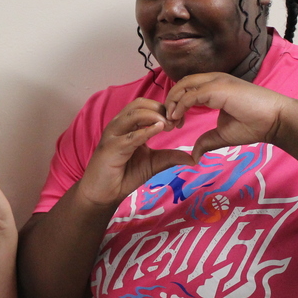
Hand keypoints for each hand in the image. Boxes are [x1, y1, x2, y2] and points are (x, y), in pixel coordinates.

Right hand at [78, 97, 192, 205]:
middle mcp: (120, 125)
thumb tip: (193, 157)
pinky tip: (159, 130)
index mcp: (129, 125)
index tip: (180, 122)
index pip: (147, 106)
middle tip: (176, 122)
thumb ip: (170, 157)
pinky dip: (145, 131)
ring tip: (169, 126)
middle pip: (140, 104)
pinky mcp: (111, 148)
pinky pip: (130, 135)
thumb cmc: (125, 175)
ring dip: (154, 116)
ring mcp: (114, 135)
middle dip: (161, 109)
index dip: (165, 110)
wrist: (103, 194)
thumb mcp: (153, 163)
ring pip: (134, 114)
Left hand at [164, 73, 293, 160]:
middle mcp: (214, 80)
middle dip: (171, 101)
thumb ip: (206, 140)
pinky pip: (192, 94)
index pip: (188, 88)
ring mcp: (217, 81)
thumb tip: (193, 155)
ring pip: (184, 85)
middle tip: (169, 122)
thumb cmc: (254, 125)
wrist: (276, 121)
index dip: (177, 103)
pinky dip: (181, 105)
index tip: (175, 123)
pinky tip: (178, 118)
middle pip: (183, 83)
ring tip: (172, 121)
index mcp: (215, 87)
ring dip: (173, 102)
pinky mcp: (218, 88)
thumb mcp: (223, 134)